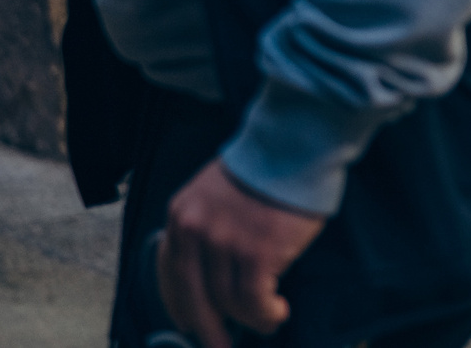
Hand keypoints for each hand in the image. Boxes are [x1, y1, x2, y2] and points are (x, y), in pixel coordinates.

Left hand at [157, 159, 325, 347]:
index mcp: (182, 214)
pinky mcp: (256, 252)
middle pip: (193, 296)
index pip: (170, 273)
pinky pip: (254, 300)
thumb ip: (210, 226)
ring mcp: (224, 242)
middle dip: (205, 328)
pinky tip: (277, 312)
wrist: (299, 142)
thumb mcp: (221, 191)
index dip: (181, 305)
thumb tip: (215, 277)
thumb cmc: (270, 166)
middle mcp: (195, 230)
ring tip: (268, 319)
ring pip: (228, 301)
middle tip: (218, 346)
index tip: (190, 325)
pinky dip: (265, 314)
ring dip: (249, 318)